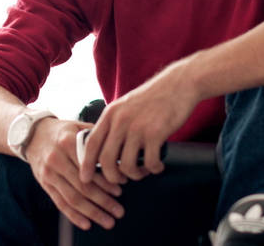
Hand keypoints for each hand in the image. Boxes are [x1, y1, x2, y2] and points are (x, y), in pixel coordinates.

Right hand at [24, 118, 125, 230]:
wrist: (33, 134)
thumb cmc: (61, 131)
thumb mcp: (77, 126)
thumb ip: (96, 137)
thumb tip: (118, 152)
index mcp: (67, 142)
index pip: (90, 167)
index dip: (106, 180)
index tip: (120, 188)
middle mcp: (56, 159)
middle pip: (83, 186)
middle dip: (103, 201)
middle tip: (119, 211)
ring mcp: (49, 173)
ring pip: (72, 198)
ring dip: (92, 212)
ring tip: (108, 220)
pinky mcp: (44, 184)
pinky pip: (60, 203)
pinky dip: (74, 216)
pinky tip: (87, 223)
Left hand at [78, 63, 198, 183]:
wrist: (178, 84)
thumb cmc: (153, 97)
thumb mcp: (125, 106)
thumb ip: (114, 123)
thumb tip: (105, 148)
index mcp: (110, 114)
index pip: (91, 143)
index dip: (86, 164)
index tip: (85, 179)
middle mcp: (120, 121)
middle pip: (106, 160)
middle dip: (112, 177)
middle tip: (122, 180)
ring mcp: (137, 127)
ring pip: (127, 166)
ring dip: (135, 175)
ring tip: (143, 172)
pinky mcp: (155, 133)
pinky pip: (149, 162)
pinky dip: (153, 169)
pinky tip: (157, 166)